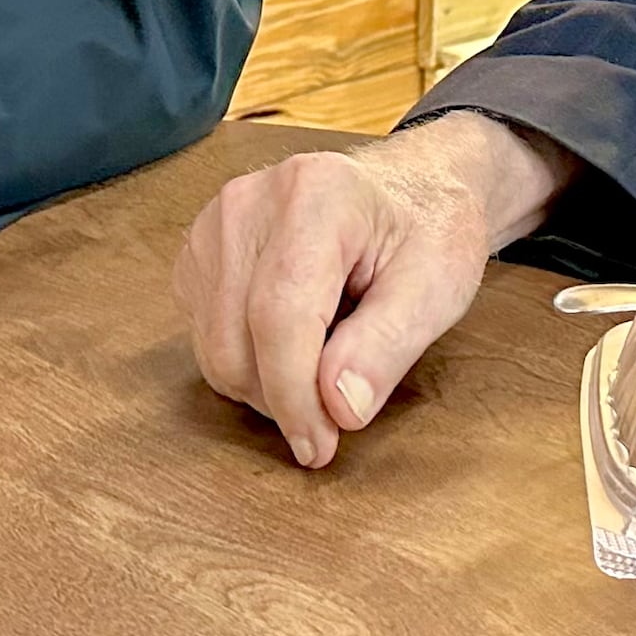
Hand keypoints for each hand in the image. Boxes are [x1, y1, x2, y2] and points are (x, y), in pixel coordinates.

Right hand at [174, 112, 572, 466]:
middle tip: (338, 408)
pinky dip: (248, 362)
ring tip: (325, 356)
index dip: (294, 396)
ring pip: (213, 349)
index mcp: (316, 195)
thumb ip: (387, 345)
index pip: (280, 314)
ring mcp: (215, 225)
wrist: (409, 188)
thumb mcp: (436, 287)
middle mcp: (249, 202)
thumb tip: (338, 408)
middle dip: (283, 399)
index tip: (321, 447)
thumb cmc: (428, 232)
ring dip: (265, 385)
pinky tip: (296, 339)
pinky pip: (204, 338)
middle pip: (235, 340)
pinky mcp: (199, 254)